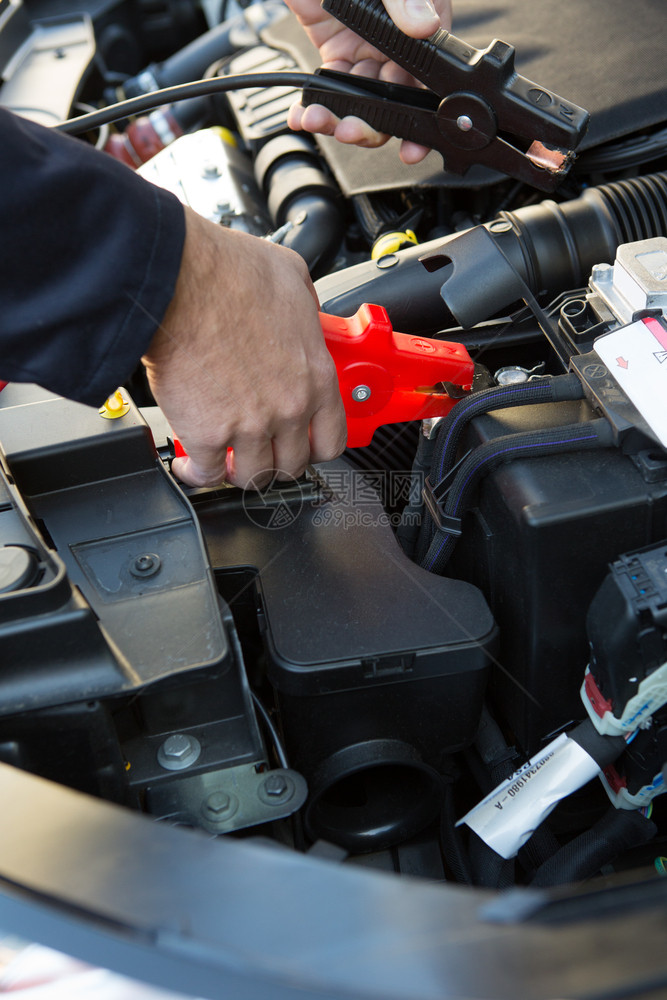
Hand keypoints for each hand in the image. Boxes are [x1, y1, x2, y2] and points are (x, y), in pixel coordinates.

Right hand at [142, 206, 346, 488]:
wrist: (179, 280)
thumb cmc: (228, 273)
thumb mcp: (291, 277)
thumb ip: (305, 306)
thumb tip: (302, 310)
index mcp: (315, 376)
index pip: (331, 440)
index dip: (314, 449)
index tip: (299, 446)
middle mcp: (288, 408)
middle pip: (292, 465)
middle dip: (274, 461)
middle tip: (257, 450)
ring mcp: (250, 426)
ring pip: (253, 478)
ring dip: (238, 471)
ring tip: (224, 459)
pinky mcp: (208, 435)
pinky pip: (208, 475)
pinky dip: (198, 474)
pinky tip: (190, 463)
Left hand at [286, 0, 451, 162]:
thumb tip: (425, 24)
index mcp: (423, 23)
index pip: (428, 80)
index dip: (420, 119)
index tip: (413, 145)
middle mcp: (396, 42)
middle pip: (391, 100)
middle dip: (371, 123)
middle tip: (351, 129)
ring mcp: (363, 46)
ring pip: (357, 100)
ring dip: (337, 117)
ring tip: (318, 120)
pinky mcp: (333, 46)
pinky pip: (326, 86)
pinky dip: (312, 105)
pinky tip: (302, 115)